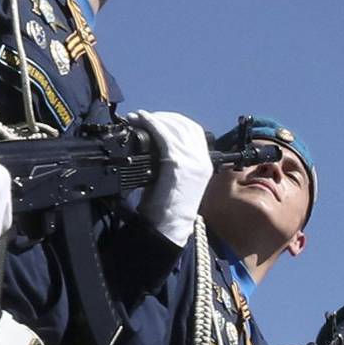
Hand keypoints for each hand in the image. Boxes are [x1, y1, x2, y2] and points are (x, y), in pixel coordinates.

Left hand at [128, 110, 214, 246]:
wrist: (169, 227)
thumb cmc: (168, 207)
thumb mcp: (176, 179)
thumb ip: (173, 160)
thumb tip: (155, 143)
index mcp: (204, 163)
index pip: (193, 130)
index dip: (175, 120)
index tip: (157, 118)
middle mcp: (201, 160)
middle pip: (184, 125)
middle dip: (163, 117)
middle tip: (144, 117)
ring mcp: (192, 162)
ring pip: (174, 128)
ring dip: (155, 118)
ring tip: (138, 117)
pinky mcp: (178, 165)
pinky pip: (165, 137)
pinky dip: (152, 125)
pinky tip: (141, 120)